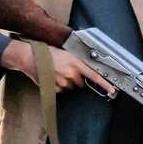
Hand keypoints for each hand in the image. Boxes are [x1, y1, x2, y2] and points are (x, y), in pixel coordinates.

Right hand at [1, 40, 115, 96]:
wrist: (30, 57)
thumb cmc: (47, 53)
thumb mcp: (65, 53)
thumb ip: (76, 62)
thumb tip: (85, 69)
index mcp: (76, 62)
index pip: (94, 75)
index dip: (104, 84)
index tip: (112, 90)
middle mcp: (72, 73)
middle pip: (81, 83)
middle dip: (76, 78)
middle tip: (65, 70)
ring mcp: (64, 82)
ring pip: (71, 87)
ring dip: (66, 82)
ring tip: (56, 72)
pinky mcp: (56, 88)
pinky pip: (62, 90)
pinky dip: (58, 86)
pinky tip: (52, 77)